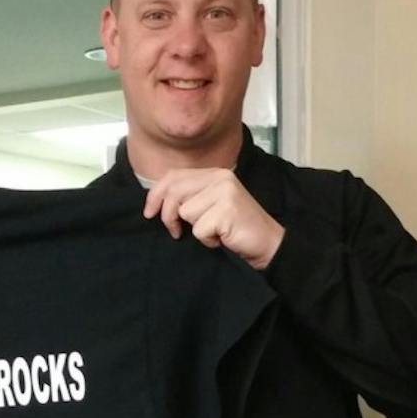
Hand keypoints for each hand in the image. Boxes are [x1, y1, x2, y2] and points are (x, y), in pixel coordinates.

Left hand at [143, 168, 283, 268]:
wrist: (267, 244)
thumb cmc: (235, 229)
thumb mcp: (210, 206)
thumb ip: (189, 197)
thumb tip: (155, 203)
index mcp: (214, 173)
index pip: (173, 176)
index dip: (155, 194)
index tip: (149, 213)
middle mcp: (220, 178)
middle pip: (174, 192)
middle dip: (167, 215)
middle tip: (175, 232)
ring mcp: (225, 193)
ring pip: (186, 212)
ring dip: (195, 229)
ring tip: (214, 232)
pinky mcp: (227, 211)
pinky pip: (199, 229)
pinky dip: (207, 240)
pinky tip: (222, 238)